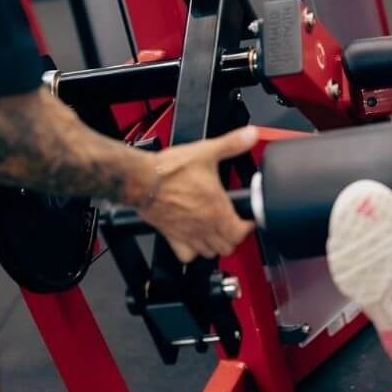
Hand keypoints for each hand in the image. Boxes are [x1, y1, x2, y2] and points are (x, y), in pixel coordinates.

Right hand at [138, 126, 257, 262]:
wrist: (141, 179)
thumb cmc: (170, 169)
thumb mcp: (206, 151)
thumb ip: (232, 143)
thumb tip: (250, 135)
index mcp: (217, 208)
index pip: (241, 233)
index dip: (247, 226)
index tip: (246, 219)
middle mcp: (205, 225)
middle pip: (227, 247)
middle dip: (233, 237)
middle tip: (232, 225)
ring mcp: (188, 234)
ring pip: (209, 253)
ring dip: (215, 245)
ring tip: (215, 232)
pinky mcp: (172, 237)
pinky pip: (187, 256)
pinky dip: (192, 252)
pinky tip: (193, 239)